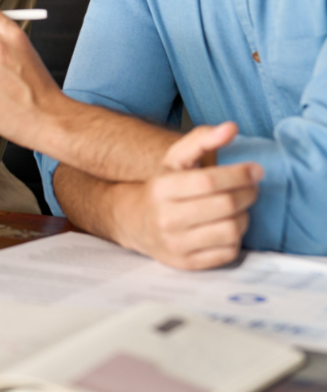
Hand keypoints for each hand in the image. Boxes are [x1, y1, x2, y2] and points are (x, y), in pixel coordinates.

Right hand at [111, 122, 263, 268]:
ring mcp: (176, 244)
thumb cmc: (163, 187)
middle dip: (248, 193)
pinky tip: (228, 225)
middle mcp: (166, 218)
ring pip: (231, 230)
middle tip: (252, 187)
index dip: (238, 174)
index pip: (209, 181)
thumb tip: (231, 128)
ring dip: (244, 216)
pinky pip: (228, 252)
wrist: (137, 222)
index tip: (255, 170)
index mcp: (162, 188)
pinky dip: (236, 237)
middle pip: (224, 205)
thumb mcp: (175, 159)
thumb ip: (202, 139)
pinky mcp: (188, 264)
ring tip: (239, 207)